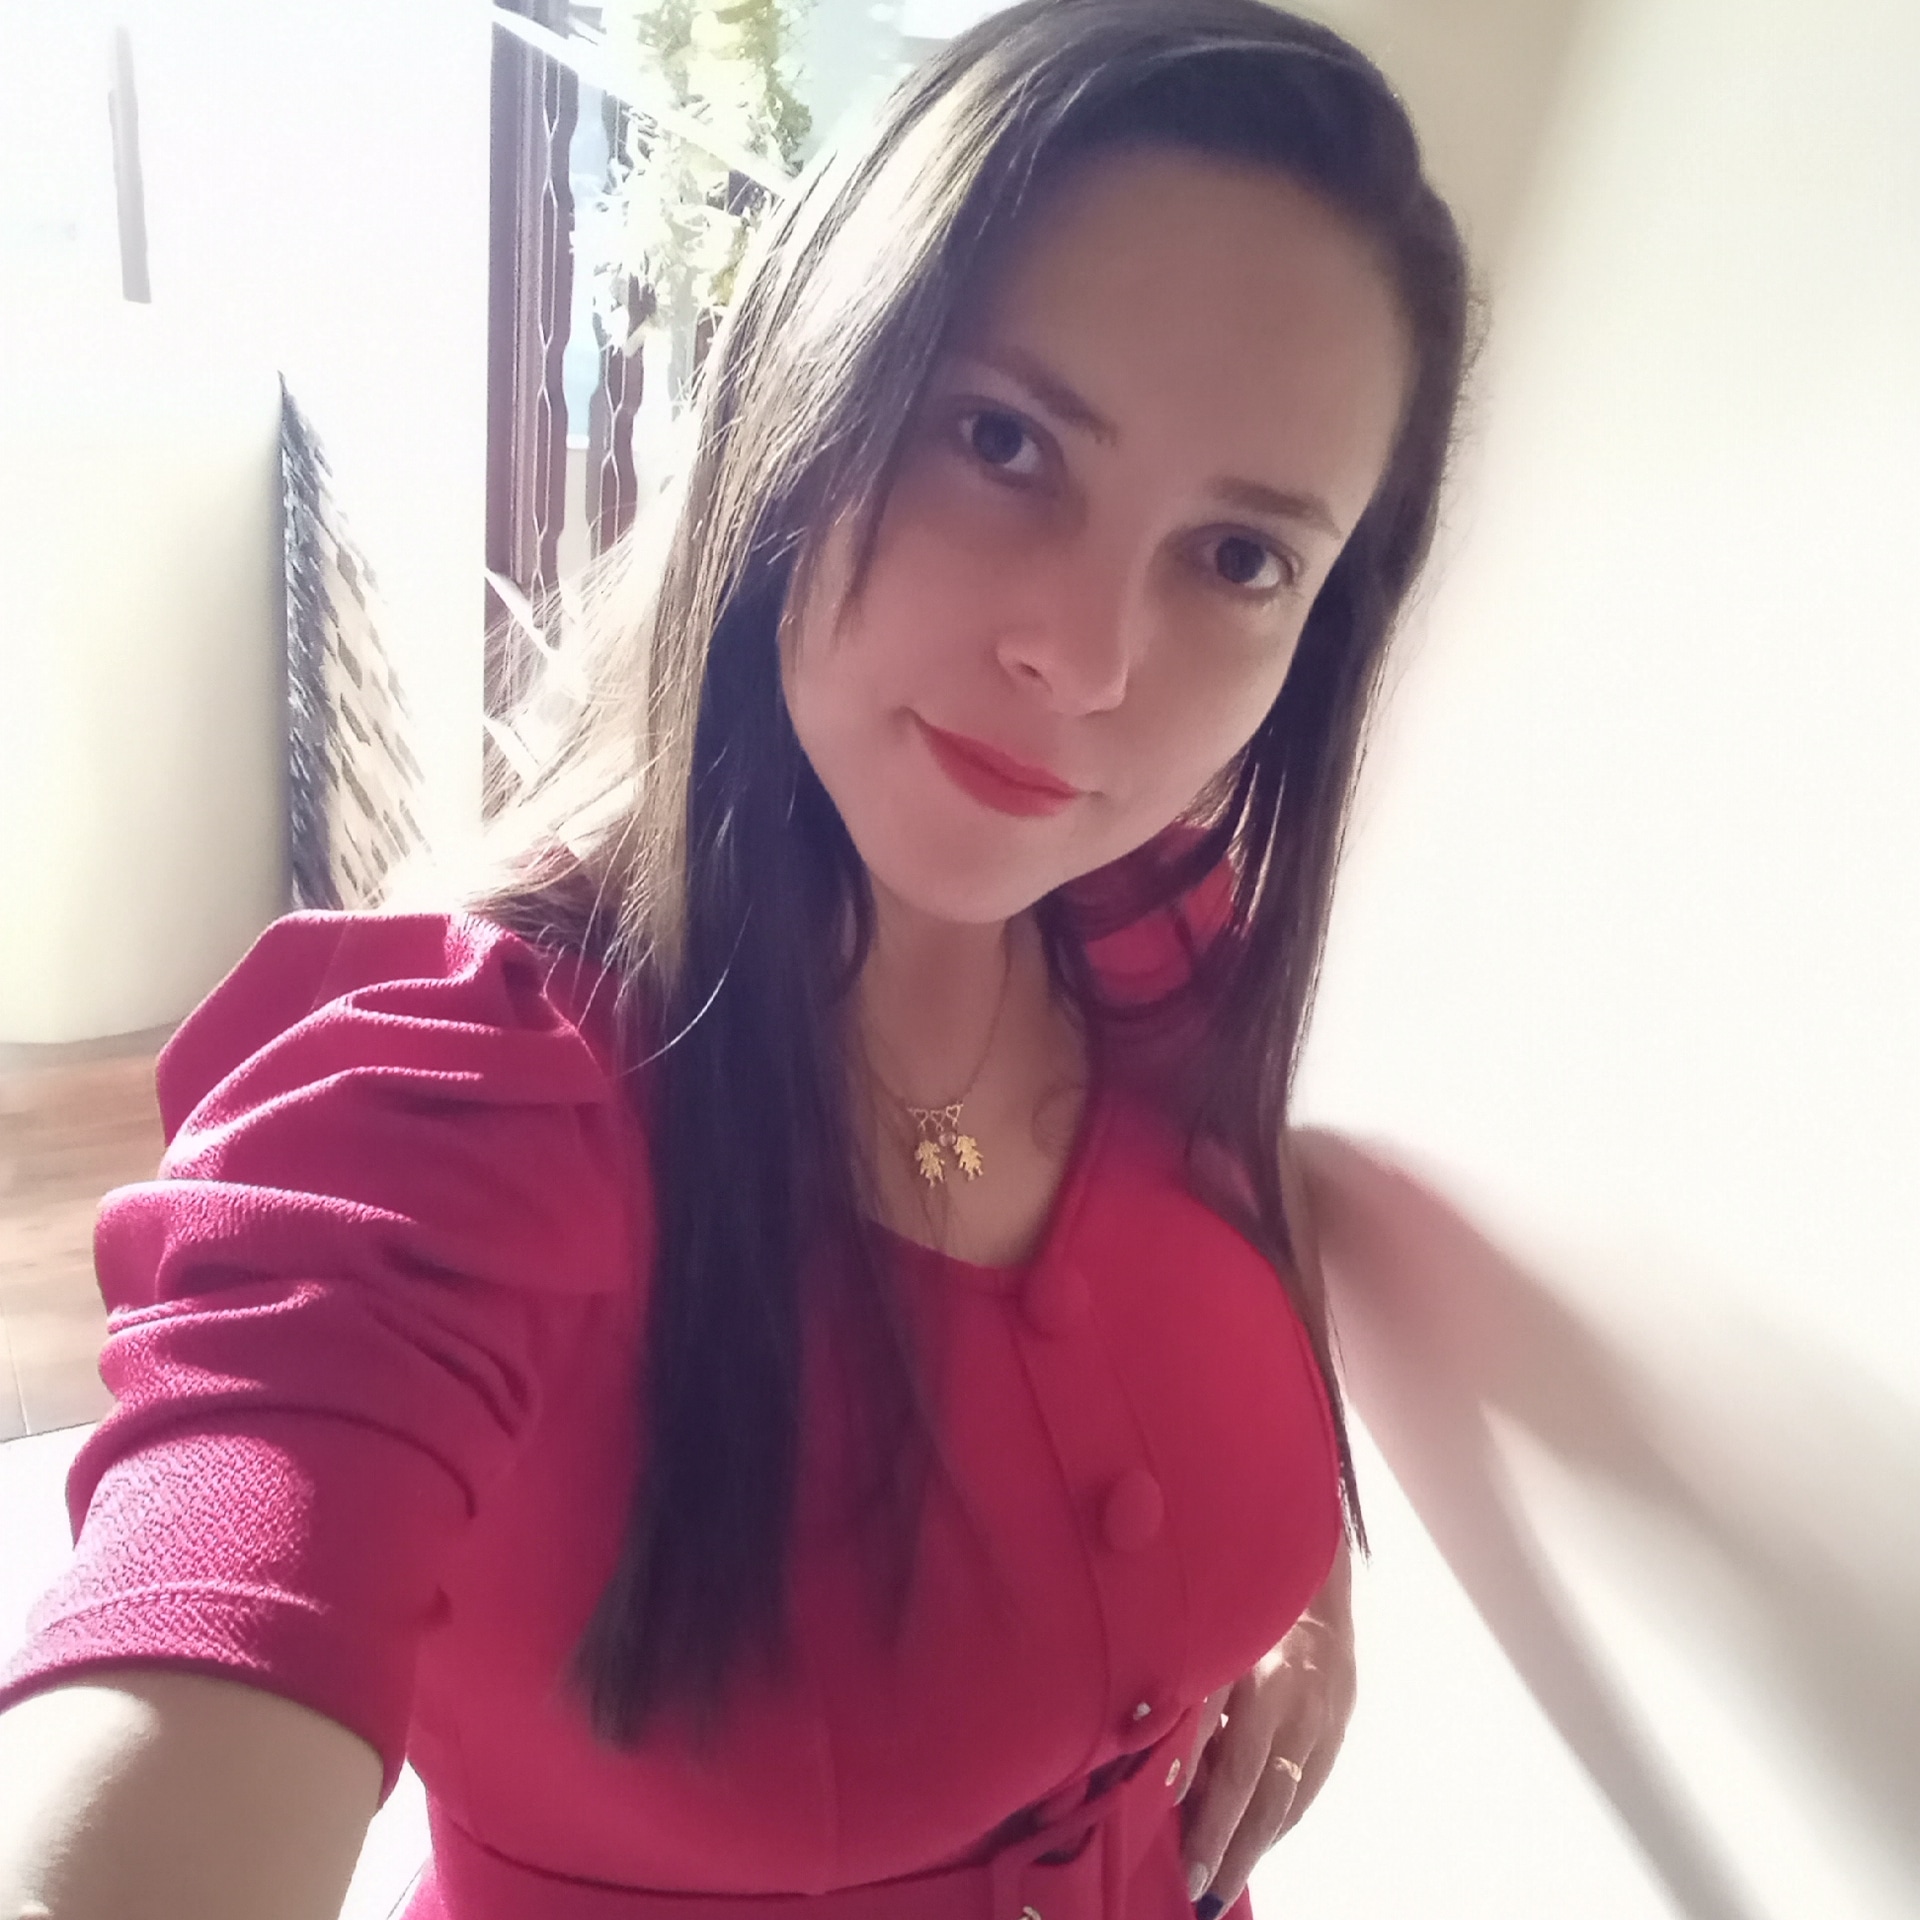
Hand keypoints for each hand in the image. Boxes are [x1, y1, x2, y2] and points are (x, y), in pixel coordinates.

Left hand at [1175, 1547, 1355, 1914]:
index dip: (1190, 1764)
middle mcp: (1285, 1686)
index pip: (1214, 1717)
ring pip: (1282, 1792)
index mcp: (1246, 1651)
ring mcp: (1318, 1713)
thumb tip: (1148, 1741)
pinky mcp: (1337, 1729)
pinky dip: (1280, 1825)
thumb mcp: (1211, 1622)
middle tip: (1193, 1879)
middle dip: (1220, 1833)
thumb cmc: (1243, 1599)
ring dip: (1250, 1845)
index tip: (1165, 1805)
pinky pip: (1307, 1789)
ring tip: (1220, 1887)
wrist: (1320, 1578)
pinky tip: (1258, 1850)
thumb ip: (1186, 1675)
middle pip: (1249, 1772)